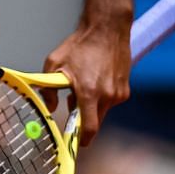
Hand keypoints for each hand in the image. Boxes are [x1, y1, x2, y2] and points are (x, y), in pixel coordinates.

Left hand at [42, 16, 132, 144]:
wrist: (107, 30)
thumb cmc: (80, 45)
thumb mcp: (54, 63)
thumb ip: (48, 88)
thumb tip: (49, 106)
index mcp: (89, 92)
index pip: (89, 127)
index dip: (81, 139)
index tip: (75, 144)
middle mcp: (107, 96)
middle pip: (95, 122)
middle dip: (82, 120)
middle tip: (71, 105)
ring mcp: (119, 93)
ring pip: (102, 112)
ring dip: (91, 107)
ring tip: (82, 86)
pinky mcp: (125, 90)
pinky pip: (110, 102)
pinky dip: (101, 98)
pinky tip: (95, 81)